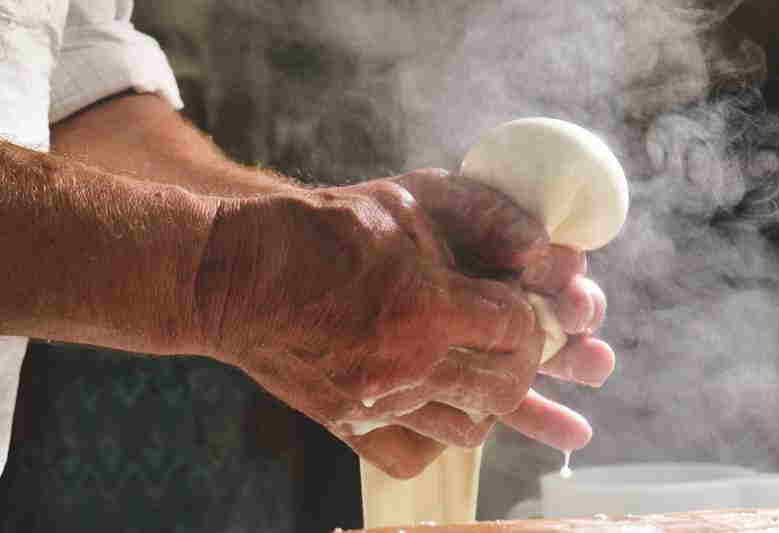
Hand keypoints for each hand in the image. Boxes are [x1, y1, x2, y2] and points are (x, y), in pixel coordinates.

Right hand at [189, 168, 611, 477]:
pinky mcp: (346, 425)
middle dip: (525, 359)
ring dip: (488, 400)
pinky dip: (437, 437)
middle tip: (513, 338)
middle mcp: (407, 366)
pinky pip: (415, 457)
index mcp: (427, 306)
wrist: (233, 274)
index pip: (520, 328)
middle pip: (506, 385)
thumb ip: (484, 217)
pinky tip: (436, 405)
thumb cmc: (321, 227)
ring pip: (469, 429)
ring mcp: (375, 404)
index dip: (534, 314)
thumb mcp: (406, 199)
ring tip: (479, 370)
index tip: (524, 303)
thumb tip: (542, 254)